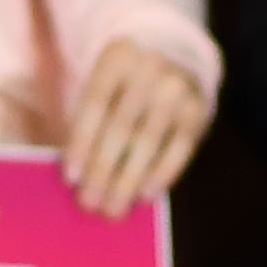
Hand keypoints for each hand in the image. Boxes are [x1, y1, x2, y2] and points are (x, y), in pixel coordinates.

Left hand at [59, 38, 212, 214]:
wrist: (176, 59)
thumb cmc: (126, 86)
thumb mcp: (106, 85)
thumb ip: (91, 120)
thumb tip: (77, 175)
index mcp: (116, 58)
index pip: (94, 104)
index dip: (81, 142)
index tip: (70, 179)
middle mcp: (148, 69)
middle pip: (120, 127)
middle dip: (102, 170)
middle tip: (89, 203)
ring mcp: (176, 88)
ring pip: (147, 142)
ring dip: (128, 180)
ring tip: (113, 208)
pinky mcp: (197, 109)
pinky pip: (179, 148)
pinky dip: (162, 174)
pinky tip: (145, 195)